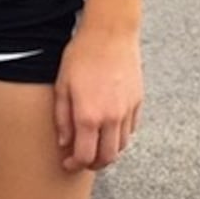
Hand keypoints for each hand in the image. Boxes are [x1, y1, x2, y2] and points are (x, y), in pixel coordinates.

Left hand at [53, 24, 142, 172]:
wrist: (110, 34)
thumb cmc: (81, 56)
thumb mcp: (62, 86)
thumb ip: (62, 118)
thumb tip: (64, 143)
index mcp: (89, 116)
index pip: (85, 156)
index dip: (75, 165)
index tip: (67, 163)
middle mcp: (111, 118)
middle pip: (107, 157)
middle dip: (93, 165)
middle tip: (82, 161)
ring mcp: (127, 111)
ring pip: (121, 146)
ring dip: (107, 152)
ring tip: (94, 146)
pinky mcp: (137, 102)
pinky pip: (130, 129)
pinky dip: (119, 136)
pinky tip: (108, 129)